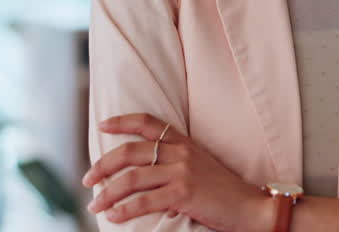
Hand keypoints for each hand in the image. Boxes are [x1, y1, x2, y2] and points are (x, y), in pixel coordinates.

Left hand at [83, 113, 272, 231]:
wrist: (251, 207)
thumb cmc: (223, 191)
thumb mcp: (200, 165)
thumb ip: (175, 160)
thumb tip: (142, 170)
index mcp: (184, 142)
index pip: (148, 122)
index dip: (122, 121)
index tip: (102, 125)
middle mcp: (180, 152)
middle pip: (130, 152)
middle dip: (103, 165)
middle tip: (87, 179)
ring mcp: (182, 172)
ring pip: (132, 179)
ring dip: (107, 193)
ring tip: (95, 205)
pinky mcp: (184, 194)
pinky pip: (144, 201)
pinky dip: (124, 210)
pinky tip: (113, 216)